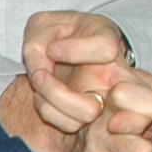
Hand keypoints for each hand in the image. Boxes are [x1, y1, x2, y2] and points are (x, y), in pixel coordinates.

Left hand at [19, 10, 135, 134]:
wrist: (62, 48)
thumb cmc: (54, 34)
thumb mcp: (42, 26)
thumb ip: (37, 45)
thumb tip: (40, 73)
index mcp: (107, 39)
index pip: (107, 49)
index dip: (74, 50)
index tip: (52, 48)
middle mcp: (114, 72)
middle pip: (100, 95)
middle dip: (57, 93)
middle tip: (38, 74)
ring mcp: (104, 96)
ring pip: (86, 114)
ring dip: (50, 102)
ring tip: (38, 80)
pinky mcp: (88, 113)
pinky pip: (71, 124)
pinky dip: (49, 112)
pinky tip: (42, 95)